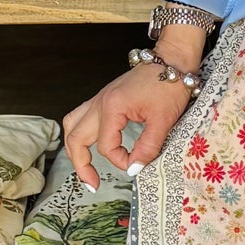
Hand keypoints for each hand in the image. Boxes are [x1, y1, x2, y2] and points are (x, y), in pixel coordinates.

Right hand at [63, 65, 193, 191]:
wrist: (172, 60)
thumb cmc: (170, 85)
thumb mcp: (163, 120)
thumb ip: (148, 147)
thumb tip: (133, 169)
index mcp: (112, 107)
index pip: (106, 147)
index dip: (120, 161)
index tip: (136, 166)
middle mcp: (99, 102)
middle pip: (75, 138)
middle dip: (80, 164)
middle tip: (92, 183)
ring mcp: (99, 99)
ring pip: (72, 125)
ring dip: (74, 147)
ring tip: (84, 167)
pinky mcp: (104, 98)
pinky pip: (81, 117)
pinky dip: (80, 133)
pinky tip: (91, 144)